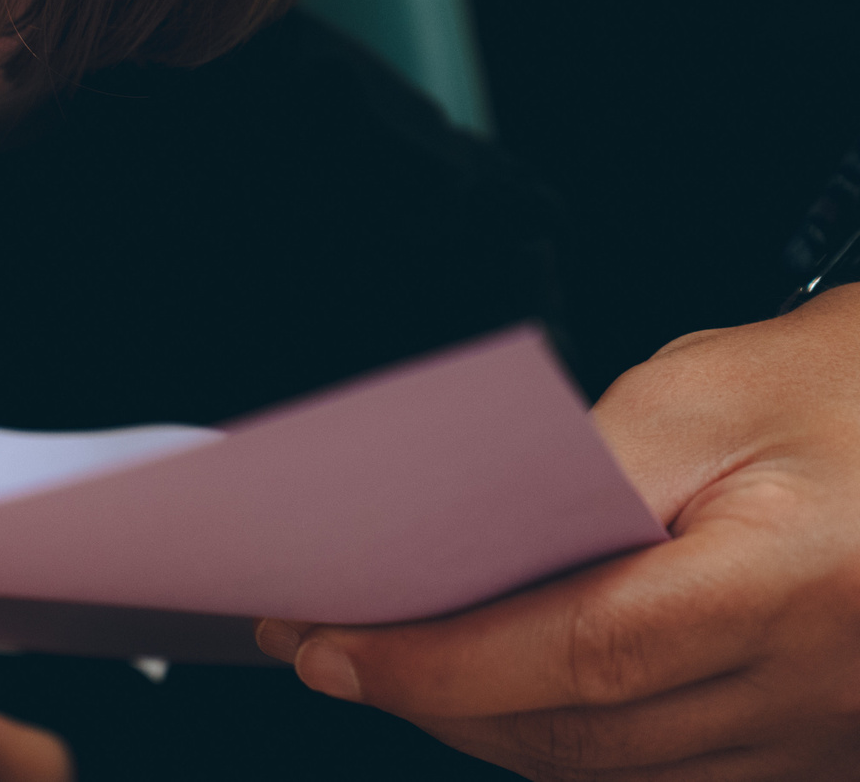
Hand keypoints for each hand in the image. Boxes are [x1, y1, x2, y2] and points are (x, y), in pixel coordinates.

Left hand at [255, 283, 859, 779]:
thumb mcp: (701, 394)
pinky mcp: (818, 754)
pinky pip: (669, 776)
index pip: (583, 653)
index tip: (327, 644)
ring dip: (489, 730)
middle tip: (322, 653)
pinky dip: (570, 744)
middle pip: (587, 736)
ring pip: (617, 775)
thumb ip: (580, 472)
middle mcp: (820, 690)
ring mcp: (823, 739)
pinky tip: (496, 693)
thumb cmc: (833, 389)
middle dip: (434, 698)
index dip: (440, 662)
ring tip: (388, 668)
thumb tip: (448, 544)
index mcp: (796, 586)